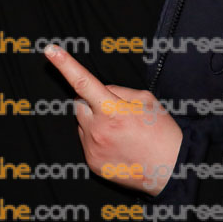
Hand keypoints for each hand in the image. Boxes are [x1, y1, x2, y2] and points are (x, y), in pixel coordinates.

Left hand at [44, 44, 181, 194]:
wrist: (172, 171)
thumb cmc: (162, 134)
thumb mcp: (147, 101)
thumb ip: (118, 91)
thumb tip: (100, 90)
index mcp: (112, 110)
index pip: (82, 82)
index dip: (65, 64)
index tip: (50, 50)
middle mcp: (97, 130)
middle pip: (79, 103)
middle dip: (91, 101)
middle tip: (114, 110)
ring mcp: (93, 148)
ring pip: (81, 123)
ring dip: (94, 121)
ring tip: (120, 131)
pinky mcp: (92, 163)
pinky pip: (86, 142)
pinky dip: (96, 139)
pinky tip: (117, 145)